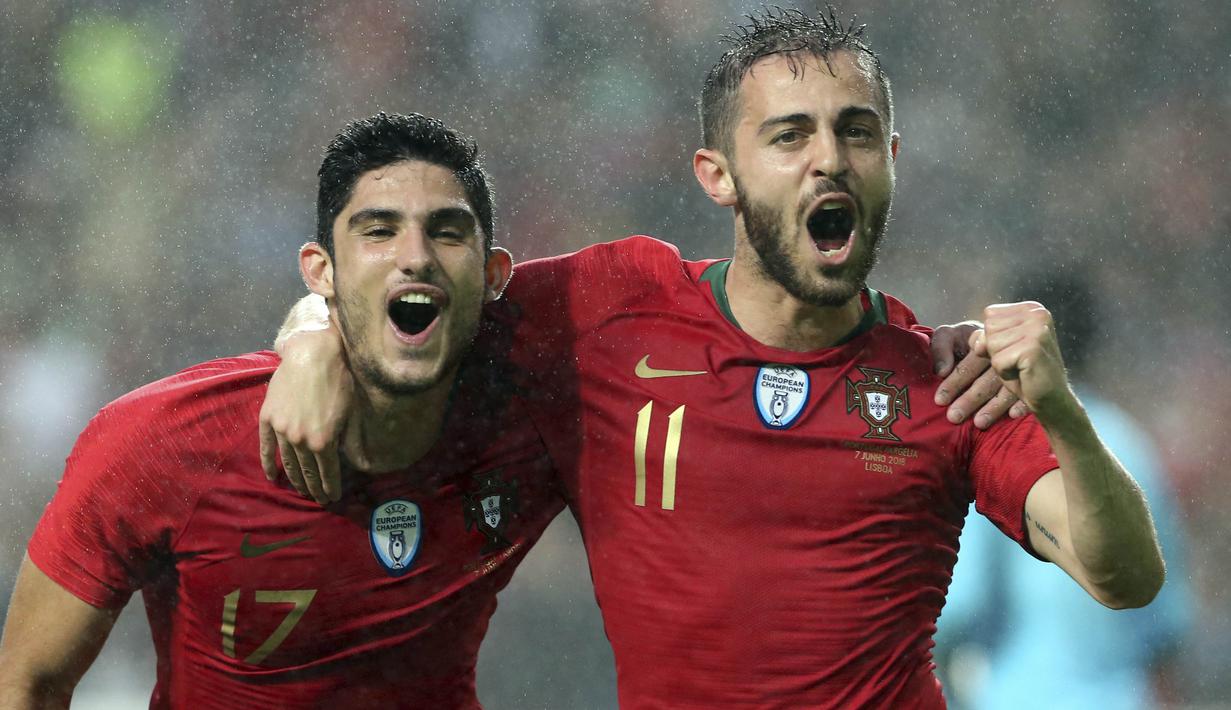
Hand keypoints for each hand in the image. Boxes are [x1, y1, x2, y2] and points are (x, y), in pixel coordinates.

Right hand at [259, 328, 353, 503]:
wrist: (313, 354)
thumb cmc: (339, 380)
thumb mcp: (351, 413)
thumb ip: (351, 440)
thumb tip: (357, 463)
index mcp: (324, 441)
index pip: (328, 472)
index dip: (331, 487)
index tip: (332, 498)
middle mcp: (300, 440)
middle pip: (307, 471)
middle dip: (314, 488)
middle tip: (318, 499)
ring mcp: (281, 430)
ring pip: (288, 462)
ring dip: (295, 479)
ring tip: (301, 490)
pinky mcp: (267, 418)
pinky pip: (265, 447)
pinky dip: (268, 463)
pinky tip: (273, 476)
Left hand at [931, 320, 1028, 428]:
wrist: (998, 333)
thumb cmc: (964, 341)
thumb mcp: (950, 336)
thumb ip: (941, 348)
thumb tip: (941, 371)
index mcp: (982, 343)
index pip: (968, 366)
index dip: (954, 383)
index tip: (940, 400)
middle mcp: (1002, 356)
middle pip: (987, 381)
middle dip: (970, 400)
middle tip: (954, 417)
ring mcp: (1019, 367)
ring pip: (1007, 390)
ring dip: (994, 407)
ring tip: (979, 423)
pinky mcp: (1032, 377)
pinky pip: (1029, 392)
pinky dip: (1022, 404)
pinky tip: (1014, 415)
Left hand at [970, 302, 1076, 422]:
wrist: (1052, 398)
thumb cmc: (1024, 372)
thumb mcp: (1001, 348)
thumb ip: (985, 336)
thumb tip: (976, 341)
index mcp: (1032, 308)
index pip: (991, 315)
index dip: (993, 337)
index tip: (1014, 349)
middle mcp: (1038, 314)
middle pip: (989, 327)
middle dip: (996, 349)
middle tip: (1018, 360)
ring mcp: (1038, 329)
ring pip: (991, 343)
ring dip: (1000, 362)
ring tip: (1021, 366)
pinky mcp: (1033, 348)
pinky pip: (998, 360)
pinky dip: (1005, 372)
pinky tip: (1023, 373)